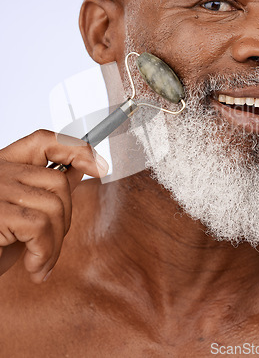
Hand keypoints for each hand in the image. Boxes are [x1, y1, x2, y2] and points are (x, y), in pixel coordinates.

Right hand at [0, 130, 107, 282]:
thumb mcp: (22, 214)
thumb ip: (46, 190)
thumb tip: (81, 170)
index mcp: (4, 167)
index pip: (43, 140)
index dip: (74, 148)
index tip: (98, 166)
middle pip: (58, 180)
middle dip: (65, 219)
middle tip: (51, 246)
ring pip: (54, 206)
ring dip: (55, 244)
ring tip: (41, 263)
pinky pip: (40, 227)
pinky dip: (44, 252)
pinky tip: (33, 267)